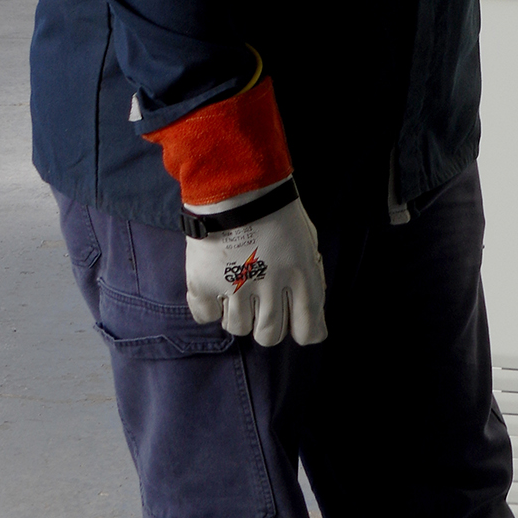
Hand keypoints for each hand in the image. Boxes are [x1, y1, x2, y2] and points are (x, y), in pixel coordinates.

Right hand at [183, 195, 326, 346]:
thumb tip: (313, 316)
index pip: (308, 330)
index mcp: (302, 275)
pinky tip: (215, 286)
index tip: (294, 322)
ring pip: (238, 328)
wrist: (237, 181)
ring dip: (238, 314)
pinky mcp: (204, 283)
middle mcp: (271, 287)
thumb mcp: (307, 240)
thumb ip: (310, 278)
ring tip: (236, 286)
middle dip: (268, 324)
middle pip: (269, 336)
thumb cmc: (277, 207)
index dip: (301, 330)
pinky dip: (209, 306)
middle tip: (261, 300)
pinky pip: (205, 316)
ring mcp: (236, 287)